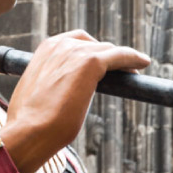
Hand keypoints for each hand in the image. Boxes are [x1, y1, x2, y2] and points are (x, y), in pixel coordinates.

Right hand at [0, 30, 150, 172]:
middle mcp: (60, 44)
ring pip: (108, 50)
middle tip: (118, 72)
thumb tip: (55, 96)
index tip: (100, 63)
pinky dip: (133, 57)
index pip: (75, 42)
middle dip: (107, 56)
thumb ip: (48, 84)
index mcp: (45, 50)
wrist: (29, 131)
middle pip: (94, 45)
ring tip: (132, 72)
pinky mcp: (91, 62)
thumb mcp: (36, 94)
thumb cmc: (29, 122)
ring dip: (122, 60)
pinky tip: (143, 63)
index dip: (91, 51)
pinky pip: (120, 55)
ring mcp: (76, 52)